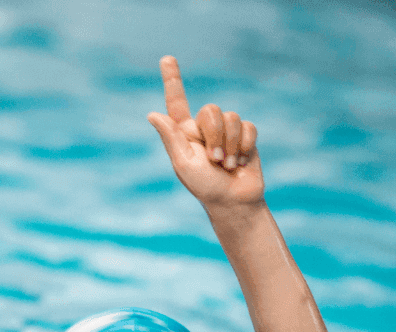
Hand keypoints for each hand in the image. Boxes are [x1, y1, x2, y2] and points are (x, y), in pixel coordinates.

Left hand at [147, 56, 263, 207]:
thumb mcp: (183, 163)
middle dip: (216, 135)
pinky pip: (248, 127)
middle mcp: (204, 129)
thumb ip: (171, 137)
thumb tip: (152, 114)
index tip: (166, 58)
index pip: (177, 103)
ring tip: (227, 165)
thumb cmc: (204, 187)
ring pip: (232, 117)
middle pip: (211, 110)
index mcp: (184, 134)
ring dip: (231, 145)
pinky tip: (242, 162)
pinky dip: (245, 146)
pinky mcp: (245, 136)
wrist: (234, 201)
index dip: (173, 80)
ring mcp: (226, 132)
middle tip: (214, 161)